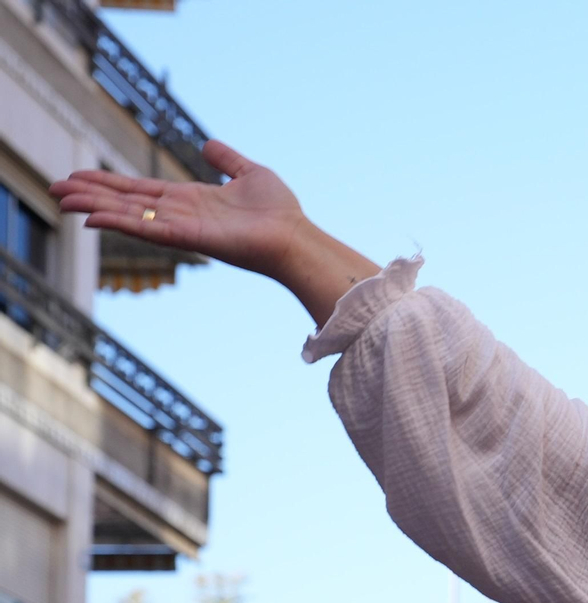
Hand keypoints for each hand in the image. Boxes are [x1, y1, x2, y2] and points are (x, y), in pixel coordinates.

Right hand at [51, 141, 376, 325]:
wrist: (296, 237)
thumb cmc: (280, 212)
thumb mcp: (250, 173)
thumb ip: (226, 159)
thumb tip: (208, 143)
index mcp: (190, 200)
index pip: (140, 190)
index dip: (109, 184)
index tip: (80, 178)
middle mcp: (180, 214)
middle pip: (126, 202)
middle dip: (91, 195)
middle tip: (56, 189)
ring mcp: (181, 227)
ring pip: (128, 215)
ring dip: (93, 207)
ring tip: (61, 200)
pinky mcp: (187, 238)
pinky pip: (146, 230)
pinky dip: (118, 223)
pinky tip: (91, 219)